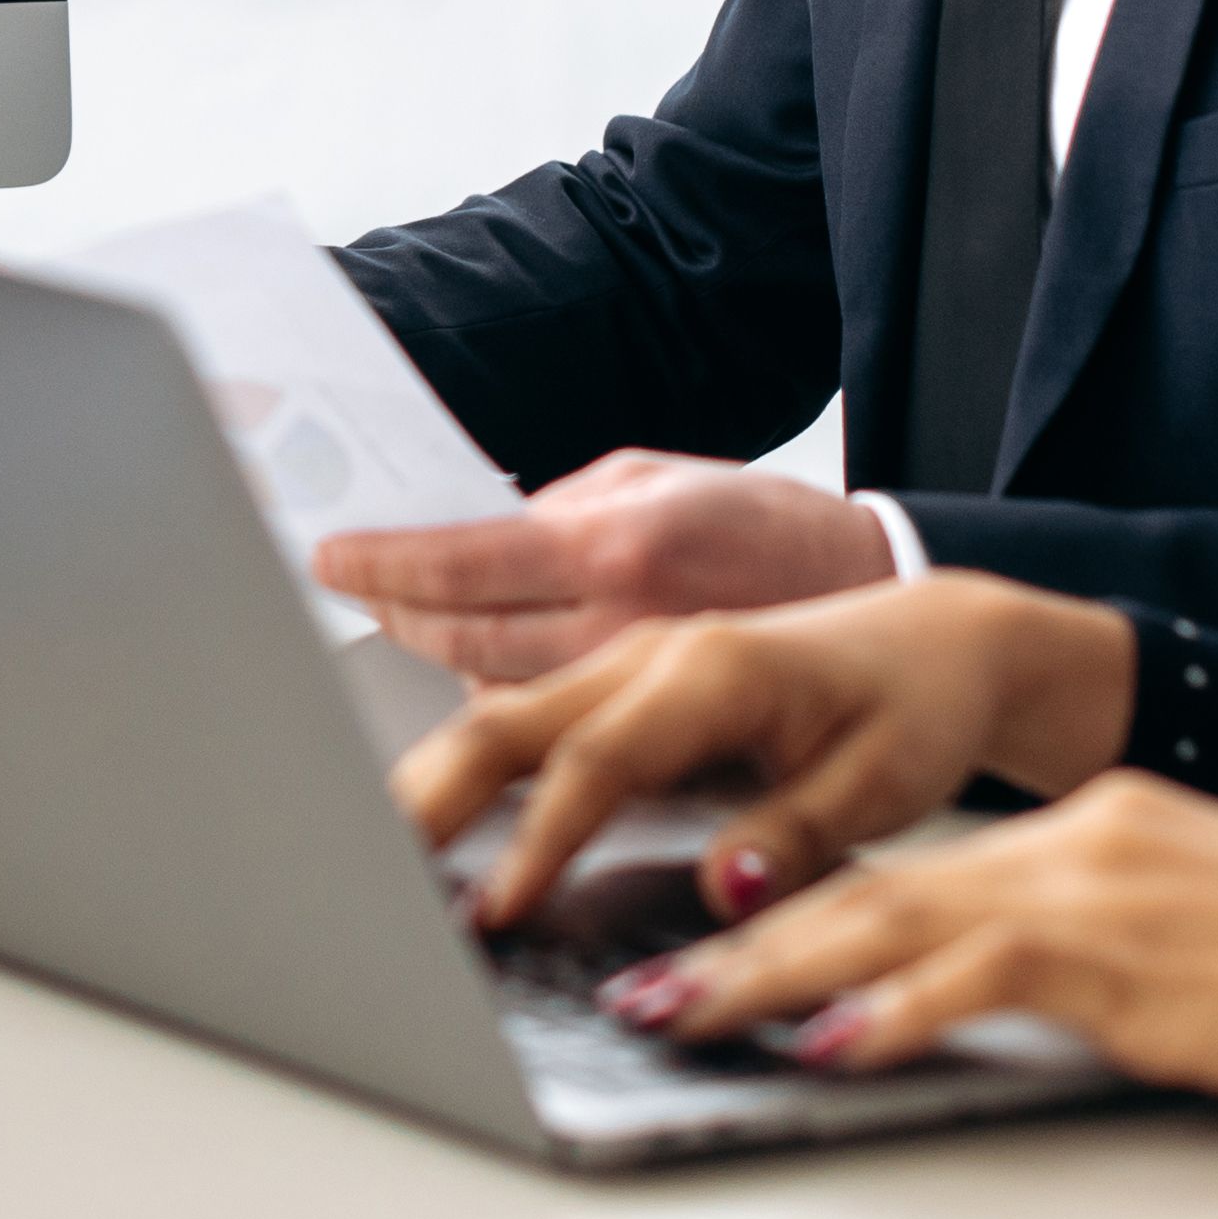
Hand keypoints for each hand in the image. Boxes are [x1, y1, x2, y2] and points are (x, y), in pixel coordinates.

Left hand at [310, 450, 896, 679]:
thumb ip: (567, 505)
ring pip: (500, 689)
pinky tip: (492, 681)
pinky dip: (510, 699)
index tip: (330, 557)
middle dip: (395, 618)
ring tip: (410, 622)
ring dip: (443, 664)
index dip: (383, 565)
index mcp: (615, 544)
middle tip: (357, 596)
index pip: (464, 562)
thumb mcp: (665, 480)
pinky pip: (555, 723)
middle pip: (464, 638)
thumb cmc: (771, 529)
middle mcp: (620, 622)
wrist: (888, 603)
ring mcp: (638, 689)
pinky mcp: (662, 738)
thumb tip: (481, 527)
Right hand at [394, 573, 1138, 929]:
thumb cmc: (915, 706)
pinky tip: (435, 821)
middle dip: (432, 794)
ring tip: (375, 855)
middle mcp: (655, 650)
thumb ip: (797, 833)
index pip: (599, 759)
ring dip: (436, 780)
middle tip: (372, 870)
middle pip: (510, 716)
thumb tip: (724, 885)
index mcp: (715, 667)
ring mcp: (630, 658)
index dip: (538, 840)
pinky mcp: (625, 679)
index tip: (495, 910)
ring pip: (502, 710)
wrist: (937, 640)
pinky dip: (473, 769)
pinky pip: (529, 716)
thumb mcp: (883, 782)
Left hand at [599, 773, 1217, 1116]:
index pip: (904, 863)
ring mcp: (1090, 887)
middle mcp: (1067, 839)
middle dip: (736, 939)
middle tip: (631, 983)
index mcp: (1082, 828)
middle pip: (862, 884)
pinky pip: (974, 977)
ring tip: (669, 1012)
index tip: (700, 937)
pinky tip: (823, 1044)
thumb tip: (974, 995)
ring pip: (884, 920)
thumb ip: (1075, 950)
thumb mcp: (1182, 937)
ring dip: (765, 974)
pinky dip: (888, 1009)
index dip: (791, 905)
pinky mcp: (1121, 951)